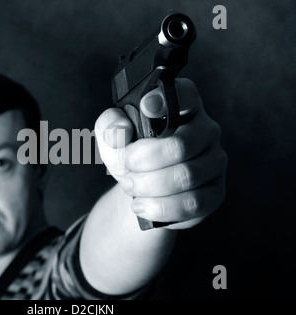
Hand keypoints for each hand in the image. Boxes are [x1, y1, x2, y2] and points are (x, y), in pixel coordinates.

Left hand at [95, 78, 226, 228]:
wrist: (139, 191)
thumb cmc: (131, 156)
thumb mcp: (111, 137)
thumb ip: (110, 125)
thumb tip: (122, 128)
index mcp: (182, 107)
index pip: (185, 95)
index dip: (165, 101)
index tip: (145, 109)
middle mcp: (205, 130)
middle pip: (180, 145)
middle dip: (143, 162)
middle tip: (127, 168)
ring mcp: (214, 162)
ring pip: (186, 176)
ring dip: (149, 186)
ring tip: (132, 188)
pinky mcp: (215, 192)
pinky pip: (193, 203)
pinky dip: (162, 207)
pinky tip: (145, 205)